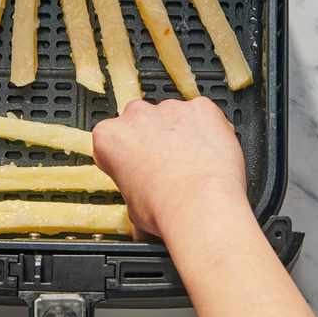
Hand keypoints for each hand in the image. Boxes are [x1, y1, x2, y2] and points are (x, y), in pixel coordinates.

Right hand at [91, 96, 250, 241]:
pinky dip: (206, 129)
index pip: (111, 140)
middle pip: (140, 121)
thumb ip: (132, 182)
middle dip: (150, 138)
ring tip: (189, 164)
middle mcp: (136, 116)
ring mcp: (170, 109)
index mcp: (109, 137)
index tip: (134, 167)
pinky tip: (208, 153)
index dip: (125, 155)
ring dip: (178, 134)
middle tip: (163, 165)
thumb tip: (144, 190)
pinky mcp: (201, 107)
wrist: (201, 206)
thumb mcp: (130, 204)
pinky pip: (202, 115)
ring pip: (173, 117)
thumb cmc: (164, 208)